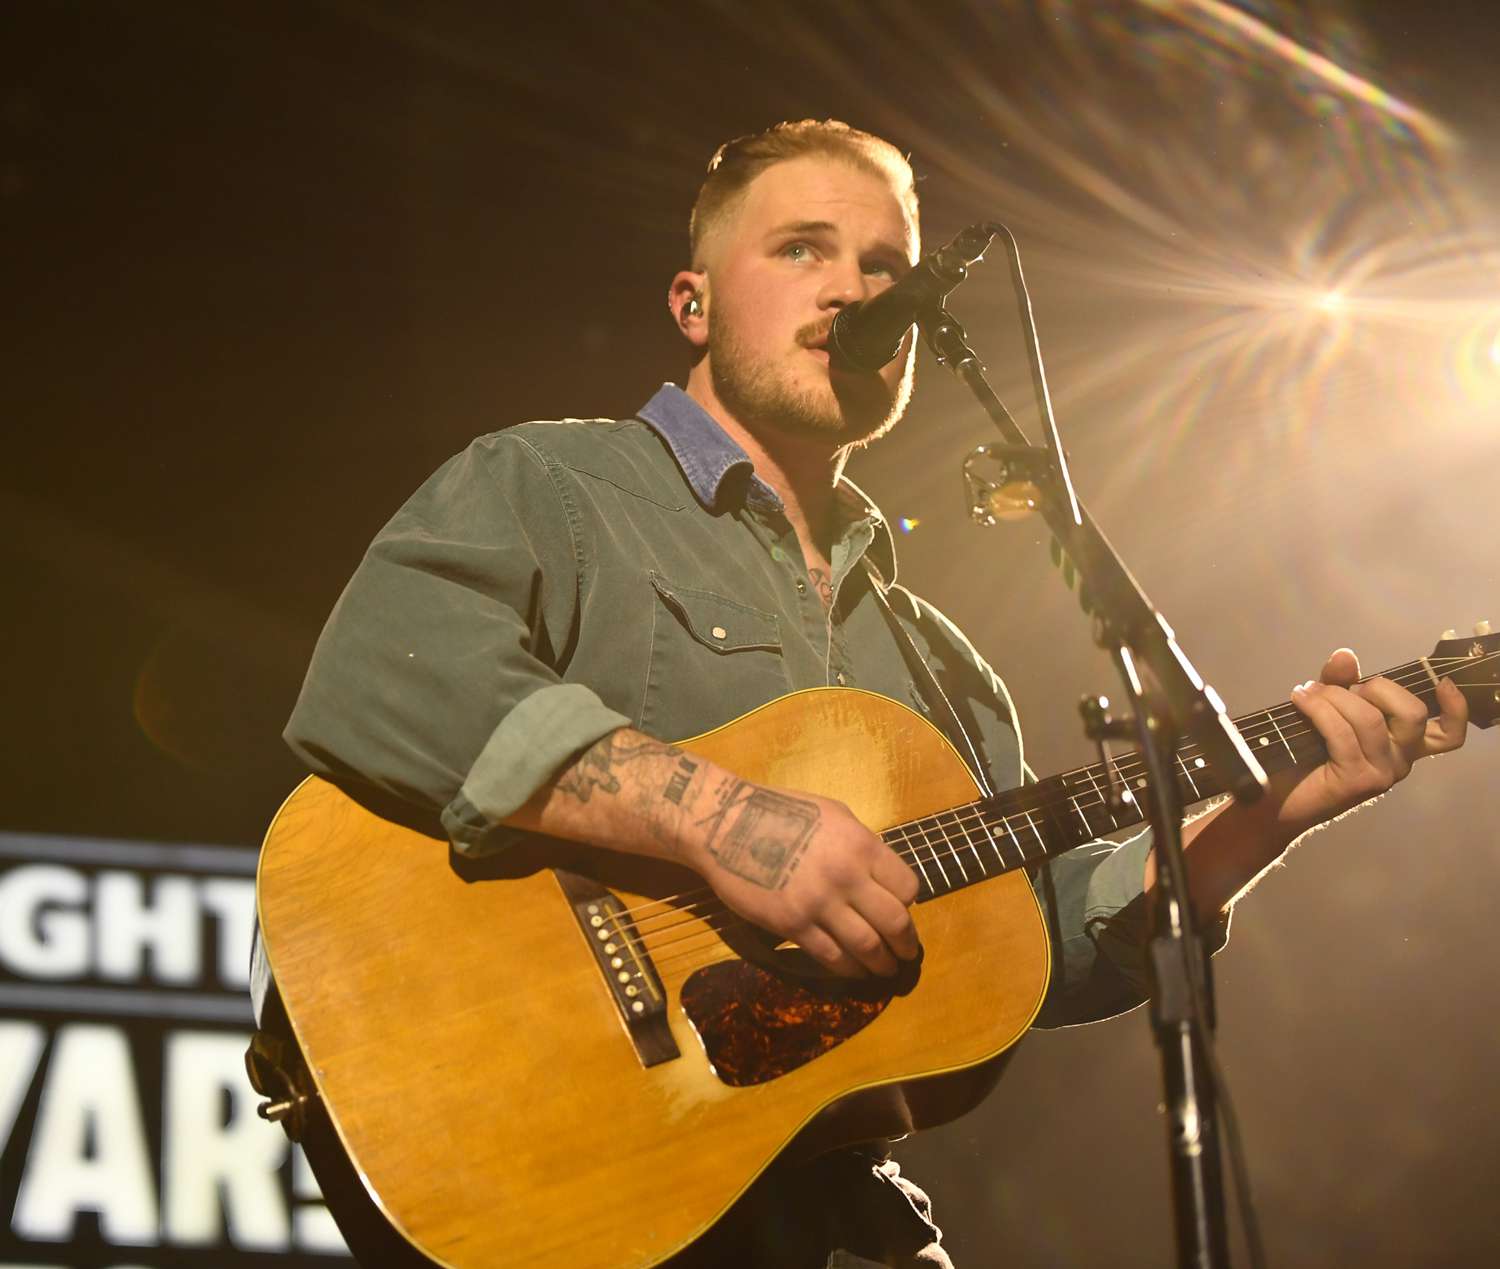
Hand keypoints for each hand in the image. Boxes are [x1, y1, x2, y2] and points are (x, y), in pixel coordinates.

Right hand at [683, 777, 919, 977]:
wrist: (727, 824)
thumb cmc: (781, 811)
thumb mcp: (833, 815)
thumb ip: (861, 845)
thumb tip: (881, 875)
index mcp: (861, 845)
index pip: (907, 887)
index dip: (909, 903)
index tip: (903, 910)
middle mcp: (847, 876)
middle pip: (895, 923)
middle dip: (906, 945)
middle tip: (907, 954)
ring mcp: (819, 904)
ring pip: (867, 947)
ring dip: (882, 964)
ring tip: (885, 970)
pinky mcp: (792, 925)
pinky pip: (831, 956)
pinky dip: (848, 969)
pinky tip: (854, 971)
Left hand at [1273, 647, 1468, 839]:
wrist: (1276, 798)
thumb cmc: (1304, 754)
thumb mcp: (1328, 709)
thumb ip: (1340, 682)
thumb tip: (1346, 655)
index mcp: (1402, 746)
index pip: (1448, 735)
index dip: (1456, 709)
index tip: (1443, 683)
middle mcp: (1400, 762)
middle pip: (1412, 712)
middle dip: (1375, 687)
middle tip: (1338, 689)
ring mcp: (1381, 773)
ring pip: (1370, 718)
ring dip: (1333, 696)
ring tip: (1306, 693)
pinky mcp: (1357, 780)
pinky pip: (1341, 732)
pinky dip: (1318, 709)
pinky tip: (1299, 700)